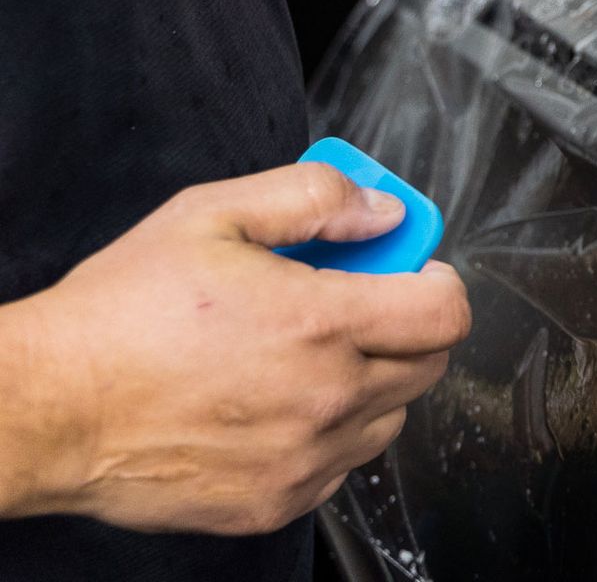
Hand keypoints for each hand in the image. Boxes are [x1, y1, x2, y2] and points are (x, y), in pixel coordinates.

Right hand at [0, 164, 469, 534]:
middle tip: (355, 304)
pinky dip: (328, 435)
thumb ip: (313, 200)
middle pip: (429, 364)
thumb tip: (384, 211)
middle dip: (407, 327)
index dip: (437, 281)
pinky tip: (276, 405)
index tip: (413, 270)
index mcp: (321, 325)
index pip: (445, 312)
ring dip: (371, 383)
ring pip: (389, 417)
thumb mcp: (210, 215)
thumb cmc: (118, 315)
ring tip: (306, 356)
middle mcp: (325, 399)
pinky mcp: (276, 502)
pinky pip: (341, 466)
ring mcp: (304, 459)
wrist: (47, 408)